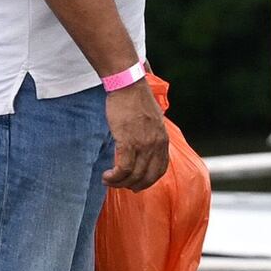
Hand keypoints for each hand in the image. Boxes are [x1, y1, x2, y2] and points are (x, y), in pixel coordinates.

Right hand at [104, 74, 170, 191]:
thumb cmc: (136, 98)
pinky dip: (114, 176)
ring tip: (109, 181)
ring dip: (119, 182)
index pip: (160, 169)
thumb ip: (152, 133)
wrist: (128, 85)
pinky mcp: (128, 142)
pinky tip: (107, 176)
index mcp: (163, 140)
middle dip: (133, 185)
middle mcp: (156, 145)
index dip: (148, 181)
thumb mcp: (153, 118)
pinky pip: (123, 168)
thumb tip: (145, 142)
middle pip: (146, 177)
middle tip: (120, 185)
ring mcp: (143, 145)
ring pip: (133, 175)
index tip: (137, 184)